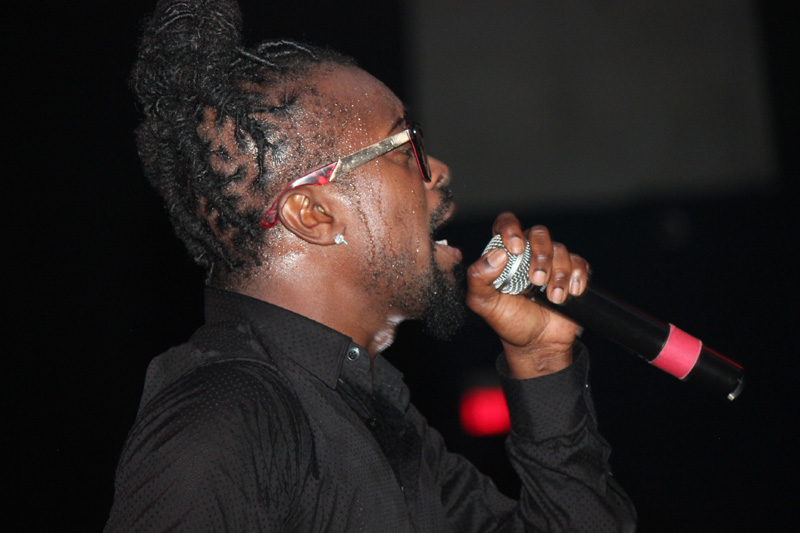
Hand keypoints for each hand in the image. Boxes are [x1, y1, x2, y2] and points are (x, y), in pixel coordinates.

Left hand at [466, 212, 590, 378]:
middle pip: (539, 233)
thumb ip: (478, 278)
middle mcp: (528, 253)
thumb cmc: (508, 321)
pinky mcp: (571, 273)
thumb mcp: (483, 303)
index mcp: (504, 254)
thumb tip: (496, 255)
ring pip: (561, 249)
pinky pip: (579, 263)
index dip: (511, 228)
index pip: (507, 223)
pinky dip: (577, 276)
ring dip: (558, 274)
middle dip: (541, 255)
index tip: (514, 249)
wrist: (536, 344)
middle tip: (536, 280)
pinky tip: (571, 292)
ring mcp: (551, 262)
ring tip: (553, 298)